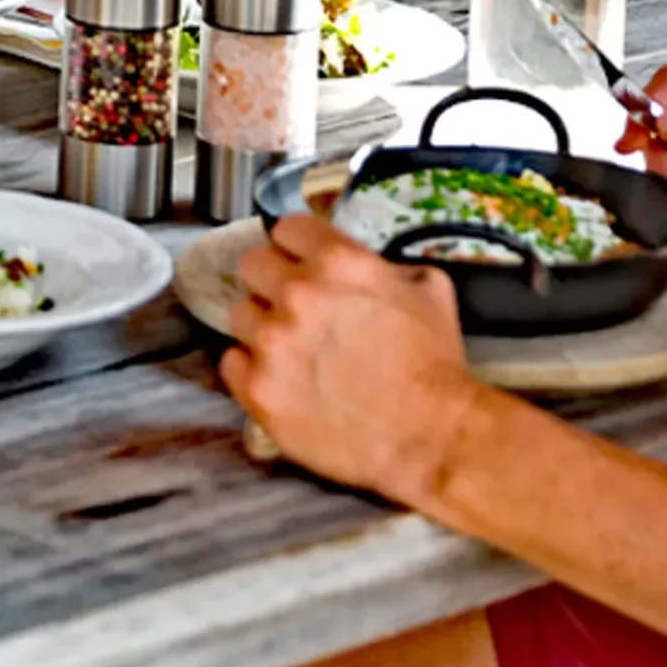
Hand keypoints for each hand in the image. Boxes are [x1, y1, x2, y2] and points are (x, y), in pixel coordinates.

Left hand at [219, 215, 487, 505]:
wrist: (430, 437)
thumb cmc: (434, 366)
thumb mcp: (429, 290)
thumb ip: (385, 265)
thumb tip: (363, 263)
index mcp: (337, 262)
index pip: (286, 228)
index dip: (296, 246)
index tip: (300, 261)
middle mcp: (297, 295)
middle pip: (251, 265)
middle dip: (272, 281)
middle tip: (293, 306)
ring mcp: (271, 343)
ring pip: (240, 315)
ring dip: (262, 327)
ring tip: (292, 350)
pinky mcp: (258, 389)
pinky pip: (232, 362)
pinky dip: (252, 368)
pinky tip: (281, 378)